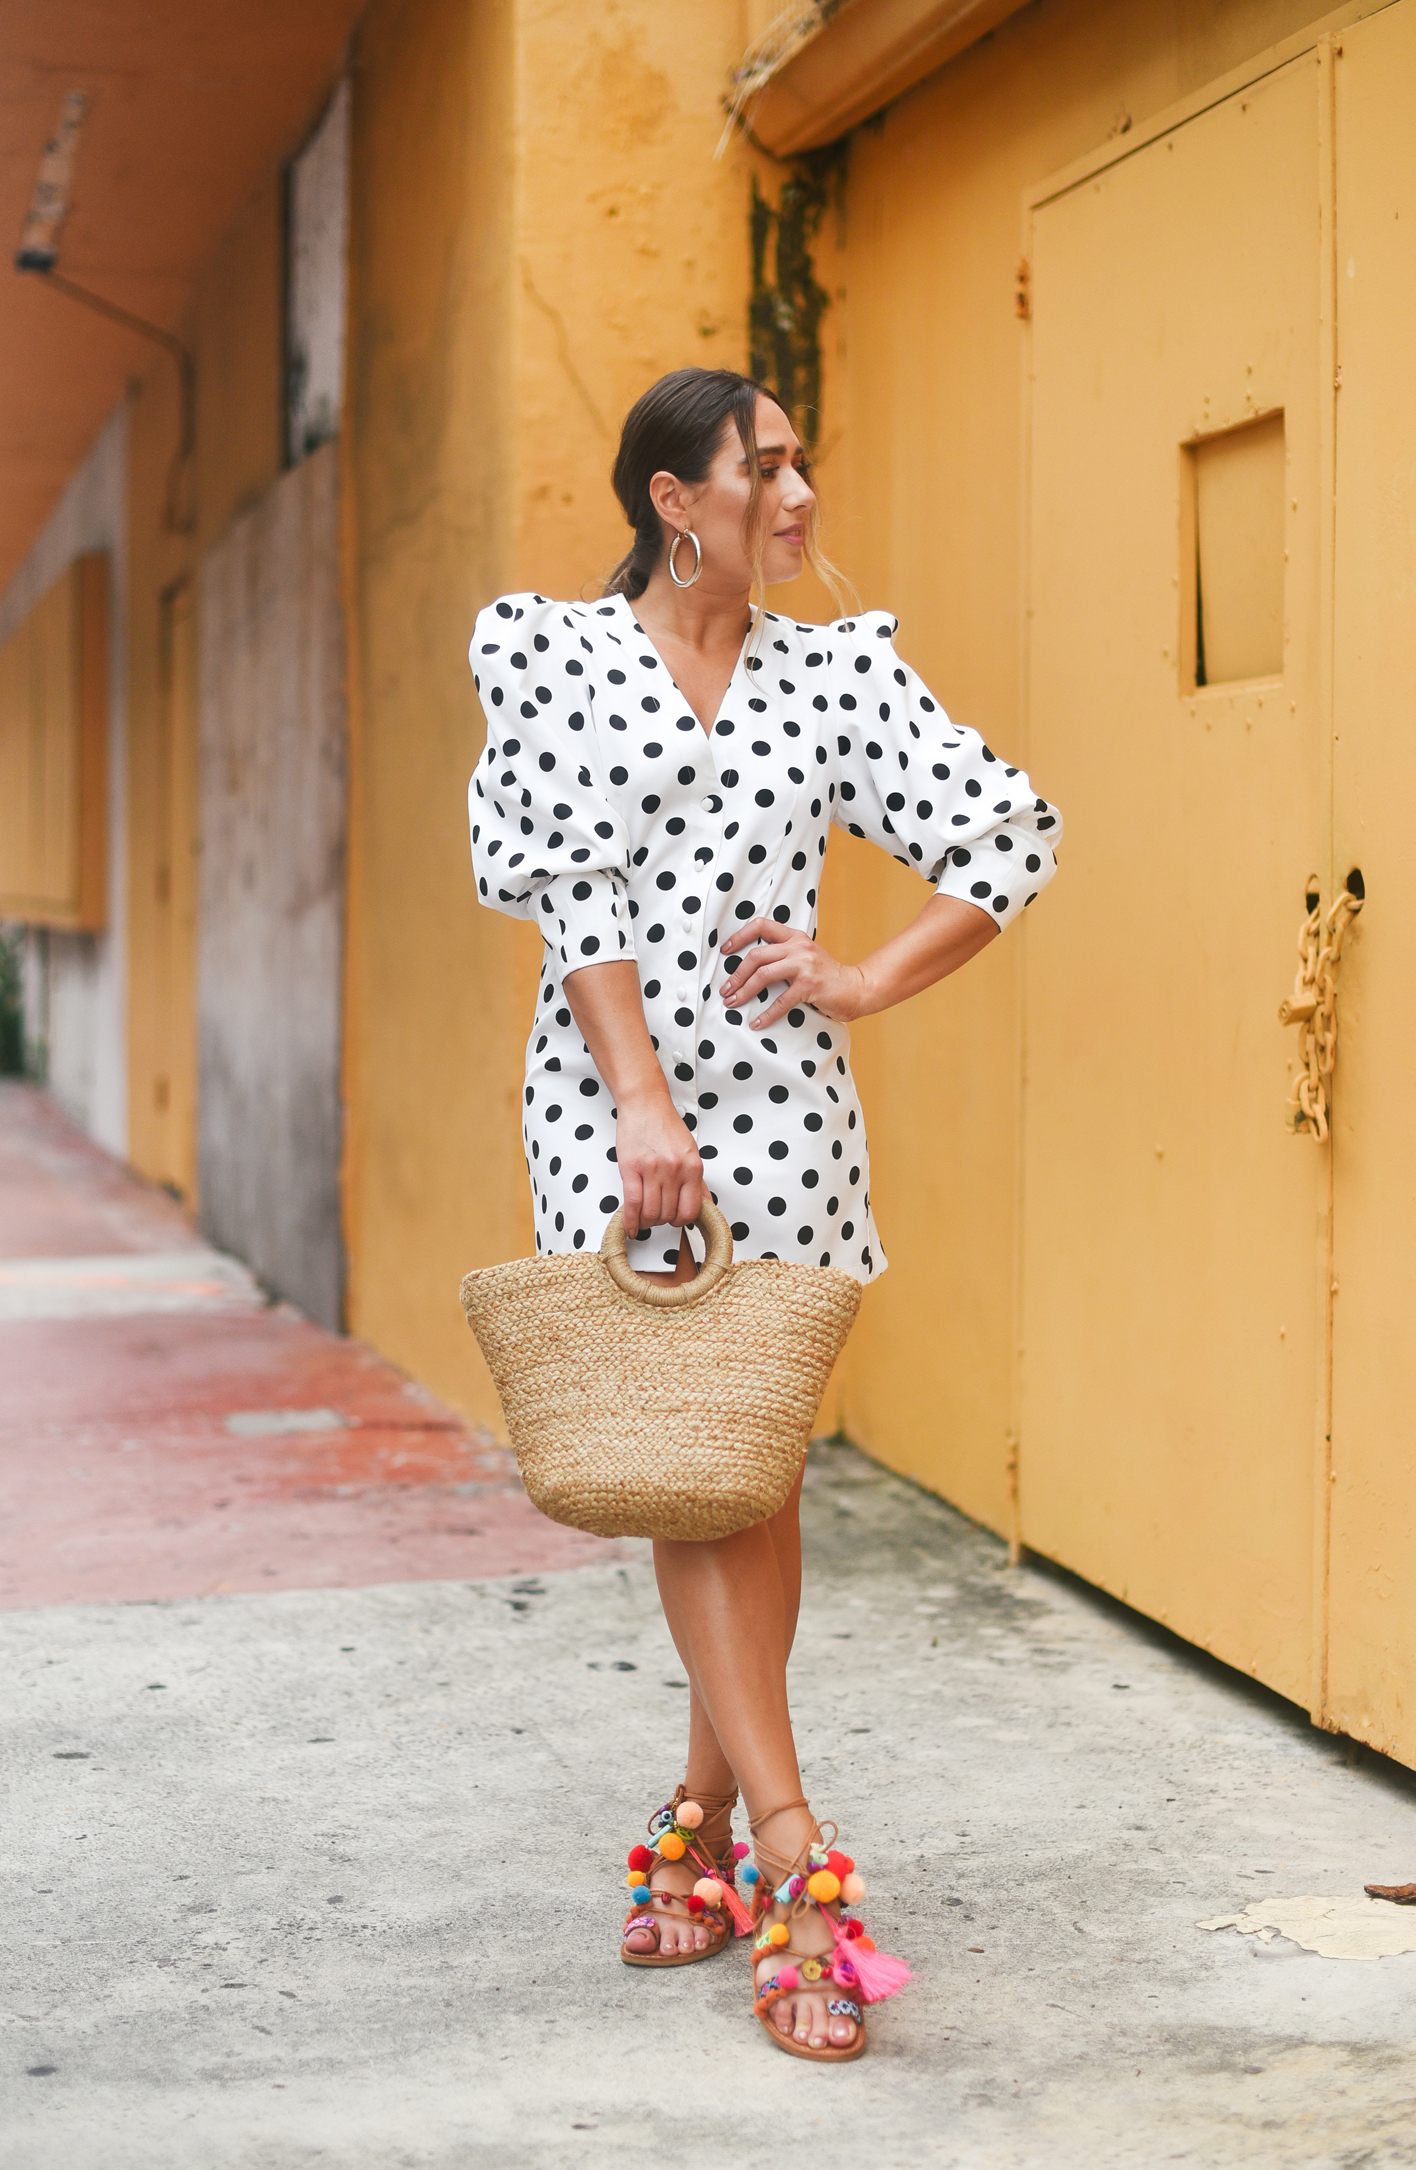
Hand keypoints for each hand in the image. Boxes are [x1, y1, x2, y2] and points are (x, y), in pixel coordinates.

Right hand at [616, 1090, 703, 1238]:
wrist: (645, 1104)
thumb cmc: (665, 1125)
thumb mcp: (690, 1151)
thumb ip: (697, 1180)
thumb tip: (705, 1203)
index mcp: (693, 1167)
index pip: (691, 1210)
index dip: (682, 1220)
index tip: (675, 1219)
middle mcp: (675, 1170)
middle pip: (669, 1214)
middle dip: (662, 1221)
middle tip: (657, 1216)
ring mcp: (652, 1170)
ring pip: (651, 1212)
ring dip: (647, 1221)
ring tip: (644, 1217)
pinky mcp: (631, 1169)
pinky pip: (632, 1204)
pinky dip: (630, 1221)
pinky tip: (630, 1227)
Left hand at [720, 919, 866, 1029]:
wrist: (856, 988)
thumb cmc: (826, 977)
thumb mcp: (805, 957)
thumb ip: (783, 956)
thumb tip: (750, 967)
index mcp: (795, 937)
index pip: (761, 925)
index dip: (739, 936)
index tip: (725, 951)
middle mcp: (799, 946)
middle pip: (756, 955)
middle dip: (736, 974)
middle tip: (725, 990)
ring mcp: (805, 964)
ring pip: (763, 974)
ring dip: (744, 991)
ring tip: (733, 1003)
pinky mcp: (810, 984)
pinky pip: (781, 1001)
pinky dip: (766, 1014)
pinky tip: (757, 1023)